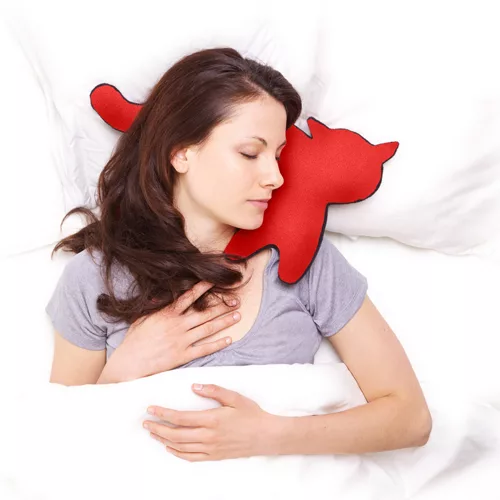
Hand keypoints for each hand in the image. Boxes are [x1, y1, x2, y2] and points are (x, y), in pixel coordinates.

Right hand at [98, 281, 241, 382]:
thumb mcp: (143, 317)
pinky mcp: (183, 355)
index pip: (189, 297)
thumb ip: (156, 306)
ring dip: (224, 322)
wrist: (130, 362)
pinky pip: (204, 349)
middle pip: (205, 313)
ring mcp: (182, 340)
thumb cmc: (134, 340)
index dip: (203, 287)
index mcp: (168, 313)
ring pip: (208, 328)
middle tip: (237, 301)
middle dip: (222, 306)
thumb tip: (162, 294)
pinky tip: (228, 339)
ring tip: (237, 316)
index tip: (215, 281)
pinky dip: (217, 344)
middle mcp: (178, 325)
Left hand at [143, 384, 280, 460]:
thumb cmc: (252, 414)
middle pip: (176, 434)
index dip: (163, 414)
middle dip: (158, 428)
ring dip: (164, 440)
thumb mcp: (235, 397)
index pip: (180, 418)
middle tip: (145, 423)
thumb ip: (214, 390)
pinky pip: (191, 457)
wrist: (266, 436)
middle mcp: (208, 436)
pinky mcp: (214, 456)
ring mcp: (210, 448)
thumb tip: (195, 387)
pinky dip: (177, 453)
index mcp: (212, 419)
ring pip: (180, 447)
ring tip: (153, 433)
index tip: (151, 409)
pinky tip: (170, 448)